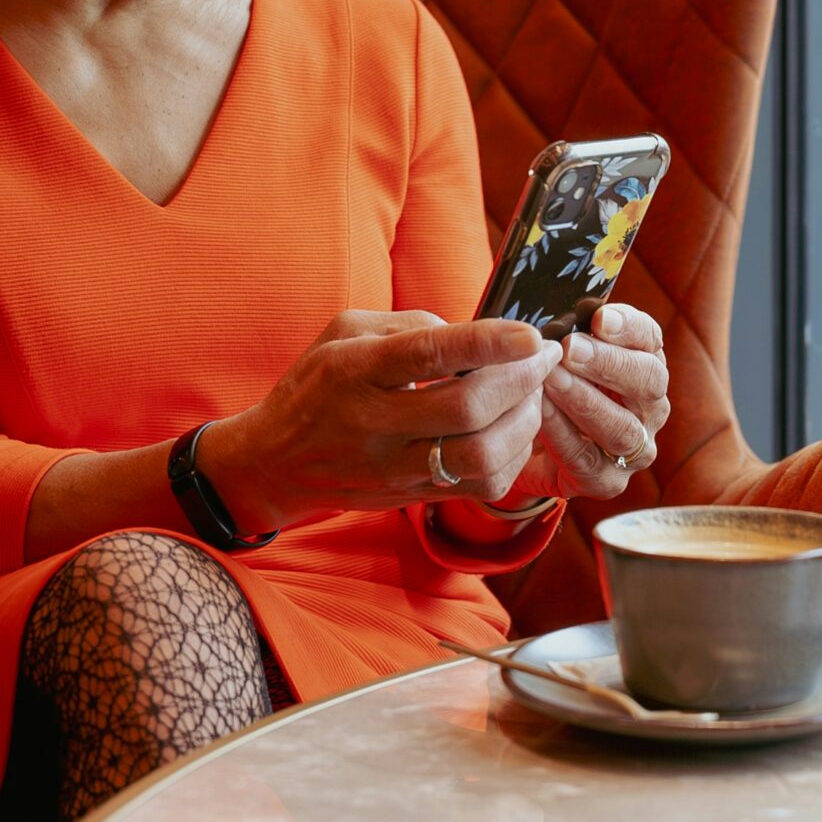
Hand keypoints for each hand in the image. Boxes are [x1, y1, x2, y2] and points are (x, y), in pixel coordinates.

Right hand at [205, 310, 562, 532]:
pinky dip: (513, 455)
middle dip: (522, 380)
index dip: (488, 343)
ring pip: (480, 457)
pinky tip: (516, 428)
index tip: (531, 334)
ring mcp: (393, 468)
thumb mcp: (344, 332)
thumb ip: (408, 324)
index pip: (428, 355)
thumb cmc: (318, 384)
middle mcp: (373, 424)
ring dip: (524, 422)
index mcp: (354, 371)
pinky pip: (479, 485)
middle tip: (544, 357)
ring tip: (534, 393)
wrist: (276, 461)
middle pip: (467, 410)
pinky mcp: (412, 497)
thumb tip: (472, 334)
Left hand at [520, 302, 669, 501]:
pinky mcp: (608, 481)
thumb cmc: (550, 386)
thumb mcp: (558, 354)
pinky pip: (589, 460)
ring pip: (623, 427)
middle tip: (571, 347)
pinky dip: (564, 435)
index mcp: (644, 364)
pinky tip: (542, 413)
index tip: (598, 316)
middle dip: (609, 363)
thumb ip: (567, 331)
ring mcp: (635, 448)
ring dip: (586, 400)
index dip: (628, 326)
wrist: (527, 447)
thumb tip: (559, 306)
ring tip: (552, 379)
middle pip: (649, 381)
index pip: (650, 339)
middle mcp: (650, 407)